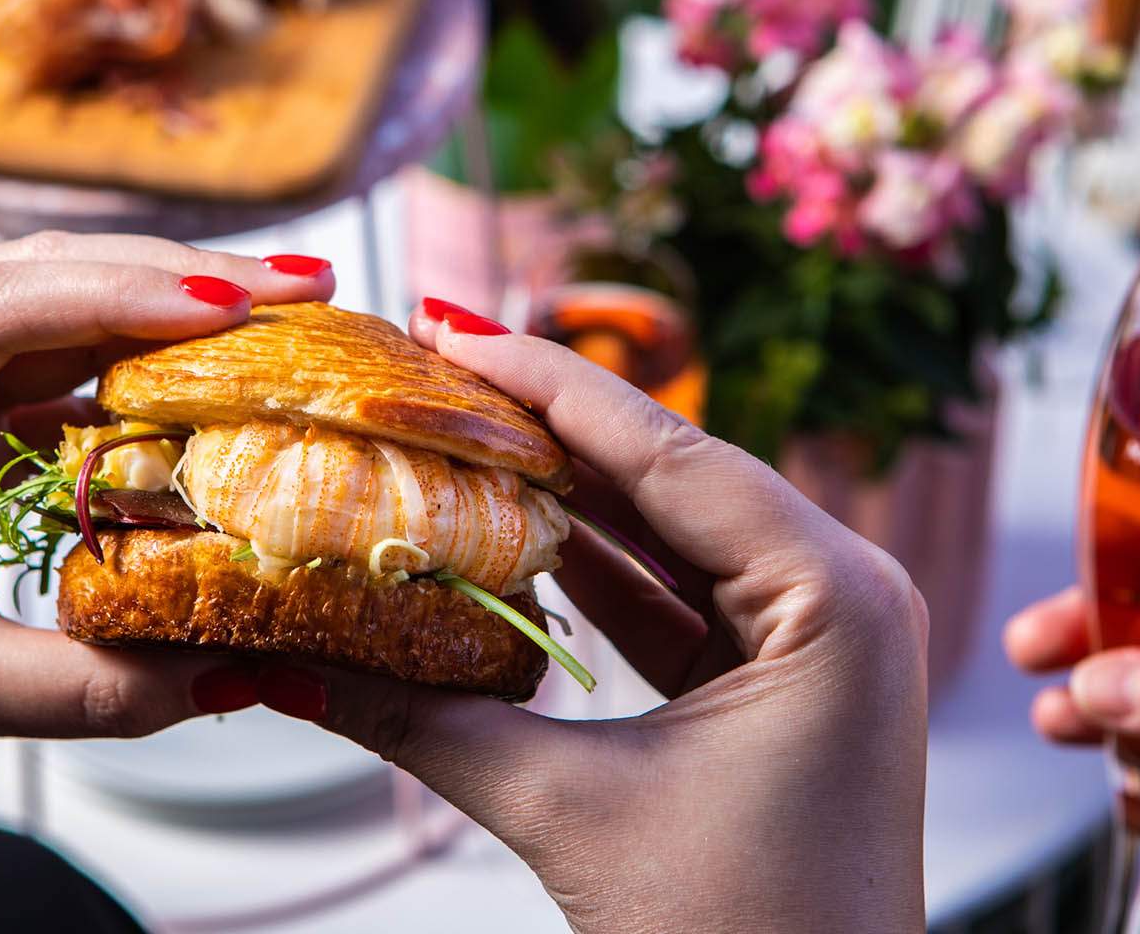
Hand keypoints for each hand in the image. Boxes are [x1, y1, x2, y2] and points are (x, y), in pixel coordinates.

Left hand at [0, 234, 334, 931]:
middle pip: (44, 276)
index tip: (241, 303)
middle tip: (305, 287)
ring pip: (63, 305)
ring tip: (288, 314)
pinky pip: (63, 364)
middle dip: (179, 279)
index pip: (0, 301)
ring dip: (173, 310)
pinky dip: (145, 368)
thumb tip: (242, 672)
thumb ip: (92, 685)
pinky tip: (223, 374)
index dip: (128, 294)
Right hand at [255, 305, 930, 932]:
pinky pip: (672, 600)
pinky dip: (587, 576)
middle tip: (432, 369)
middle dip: (545, 430)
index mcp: (837, 597)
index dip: (547, 385)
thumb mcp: (572, 812)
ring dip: (560, 498)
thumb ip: (429, 718)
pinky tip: (502, 535)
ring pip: (665, 537)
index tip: (450, 327)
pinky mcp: (779, 684)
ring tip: (451, 436)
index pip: (669, 454)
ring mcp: (817, 639)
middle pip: (668, 479)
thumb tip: (294, 659)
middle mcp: (845, 596)